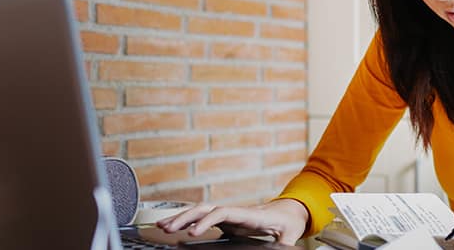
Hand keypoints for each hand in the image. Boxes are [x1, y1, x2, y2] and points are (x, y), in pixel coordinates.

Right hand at [156, 198, 308, 245]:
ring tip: (162, 226)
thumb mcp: (290, 235)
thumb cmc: (290, 222)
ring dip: (182, 217)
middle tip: (167, 228)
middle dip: (185, 217)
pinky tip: (174, 227)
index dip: (207, 220)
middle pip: (205, 209)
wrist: (290, 211)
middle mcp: (236, 212)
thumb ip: (285, 244)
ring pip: (201, 211)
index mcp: (249, 215)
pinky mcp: (227, 220)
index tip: (194, 232)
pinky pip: (203, 218)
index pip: (223, 213)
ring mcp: (230, 215)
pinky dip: (188, 221)